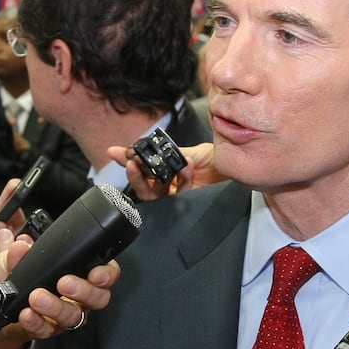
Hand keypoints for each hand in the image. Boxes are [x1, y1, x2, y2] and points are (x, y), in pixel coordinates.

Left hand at [0, 228, 121, 348]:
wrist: (1, 308)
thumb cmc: (18, 279)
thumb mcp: (13, 260)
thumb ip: (16, 252)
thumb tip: (20, 246)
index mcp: (80, 274)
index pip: (106, 273)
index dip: (107, 274)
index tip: (96, 273)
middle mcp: (79, 297)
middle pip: (98, 298)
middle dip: (84, 290)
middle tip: (64, 283)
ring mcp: (66, 316)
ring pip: (73, 316)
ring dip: (56, 306)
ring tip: (37, 297)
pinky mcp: (48, 330)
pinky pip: (47, 329)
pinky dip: (36, 322)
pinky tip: (26, 314)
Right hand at [104, 142, 222, 200]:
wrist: (232, 164)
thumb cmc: (211, 159)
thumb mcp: (184, 151)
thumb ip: (163, 153)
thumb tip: (143, 145)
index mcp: (164, 171)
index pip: (141, 168)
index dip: (127, 161)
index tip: (117, 153)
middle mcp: (167, 184)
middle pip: (142, 185)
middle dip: (133, 174)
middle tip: (130, 164)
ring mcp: (176, 195)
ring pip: (152, 195)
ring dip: (147, 181)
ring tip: (148, 166)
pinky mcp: (187, 202)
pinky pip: (178, 193)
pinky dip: (181, 177)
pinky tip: (186, 164)